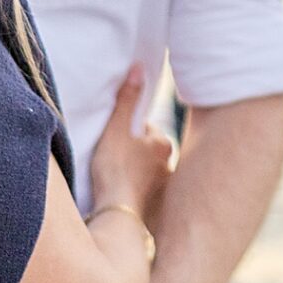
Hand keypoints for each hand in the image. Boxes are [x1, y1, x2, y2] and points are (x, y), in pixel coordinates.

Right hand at [89, 64, 173, 228]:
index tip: (114, 136)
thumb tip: (138, 68)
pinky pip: (143, 190)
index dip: (128, 129)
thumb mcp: (116, 129)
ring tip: (114, 176)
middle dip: (134, 150)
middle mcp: (168, 165)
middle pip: (147, 150)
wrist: (117, 214)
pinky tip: (120, 194)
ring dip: (134, 171)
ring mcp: (162, 188)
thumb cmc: (116, 170)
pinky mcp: (153, 207)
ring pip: (147, 171)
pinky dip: (134, 189)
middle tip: (113, 156)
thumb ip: (126, 99)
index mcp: (162, 143)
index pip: (146, 128)